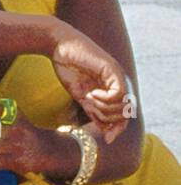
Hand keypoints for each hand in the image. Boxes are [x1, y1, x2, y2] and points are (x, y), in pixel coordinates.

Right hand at [49, 26, 130, 142]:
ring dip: (104, 108)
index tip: (107, 139)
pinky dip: (105, 99)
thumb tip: (105, 130)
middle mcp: (119, 82)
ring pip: (123, 105)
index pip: (124, 114)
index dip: (118, 129)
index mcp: (112, 88)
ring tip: (89, 99)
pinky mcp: (113, 70)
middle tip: (91, 109)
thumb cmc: (66, 67)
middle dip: (110, 119)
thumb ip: (94, 111)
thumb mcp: (81, 96)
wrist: (58, 46)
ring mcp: (118, 76)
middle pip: (126, 113)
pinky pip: (118, 94)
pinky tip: (91, 94)